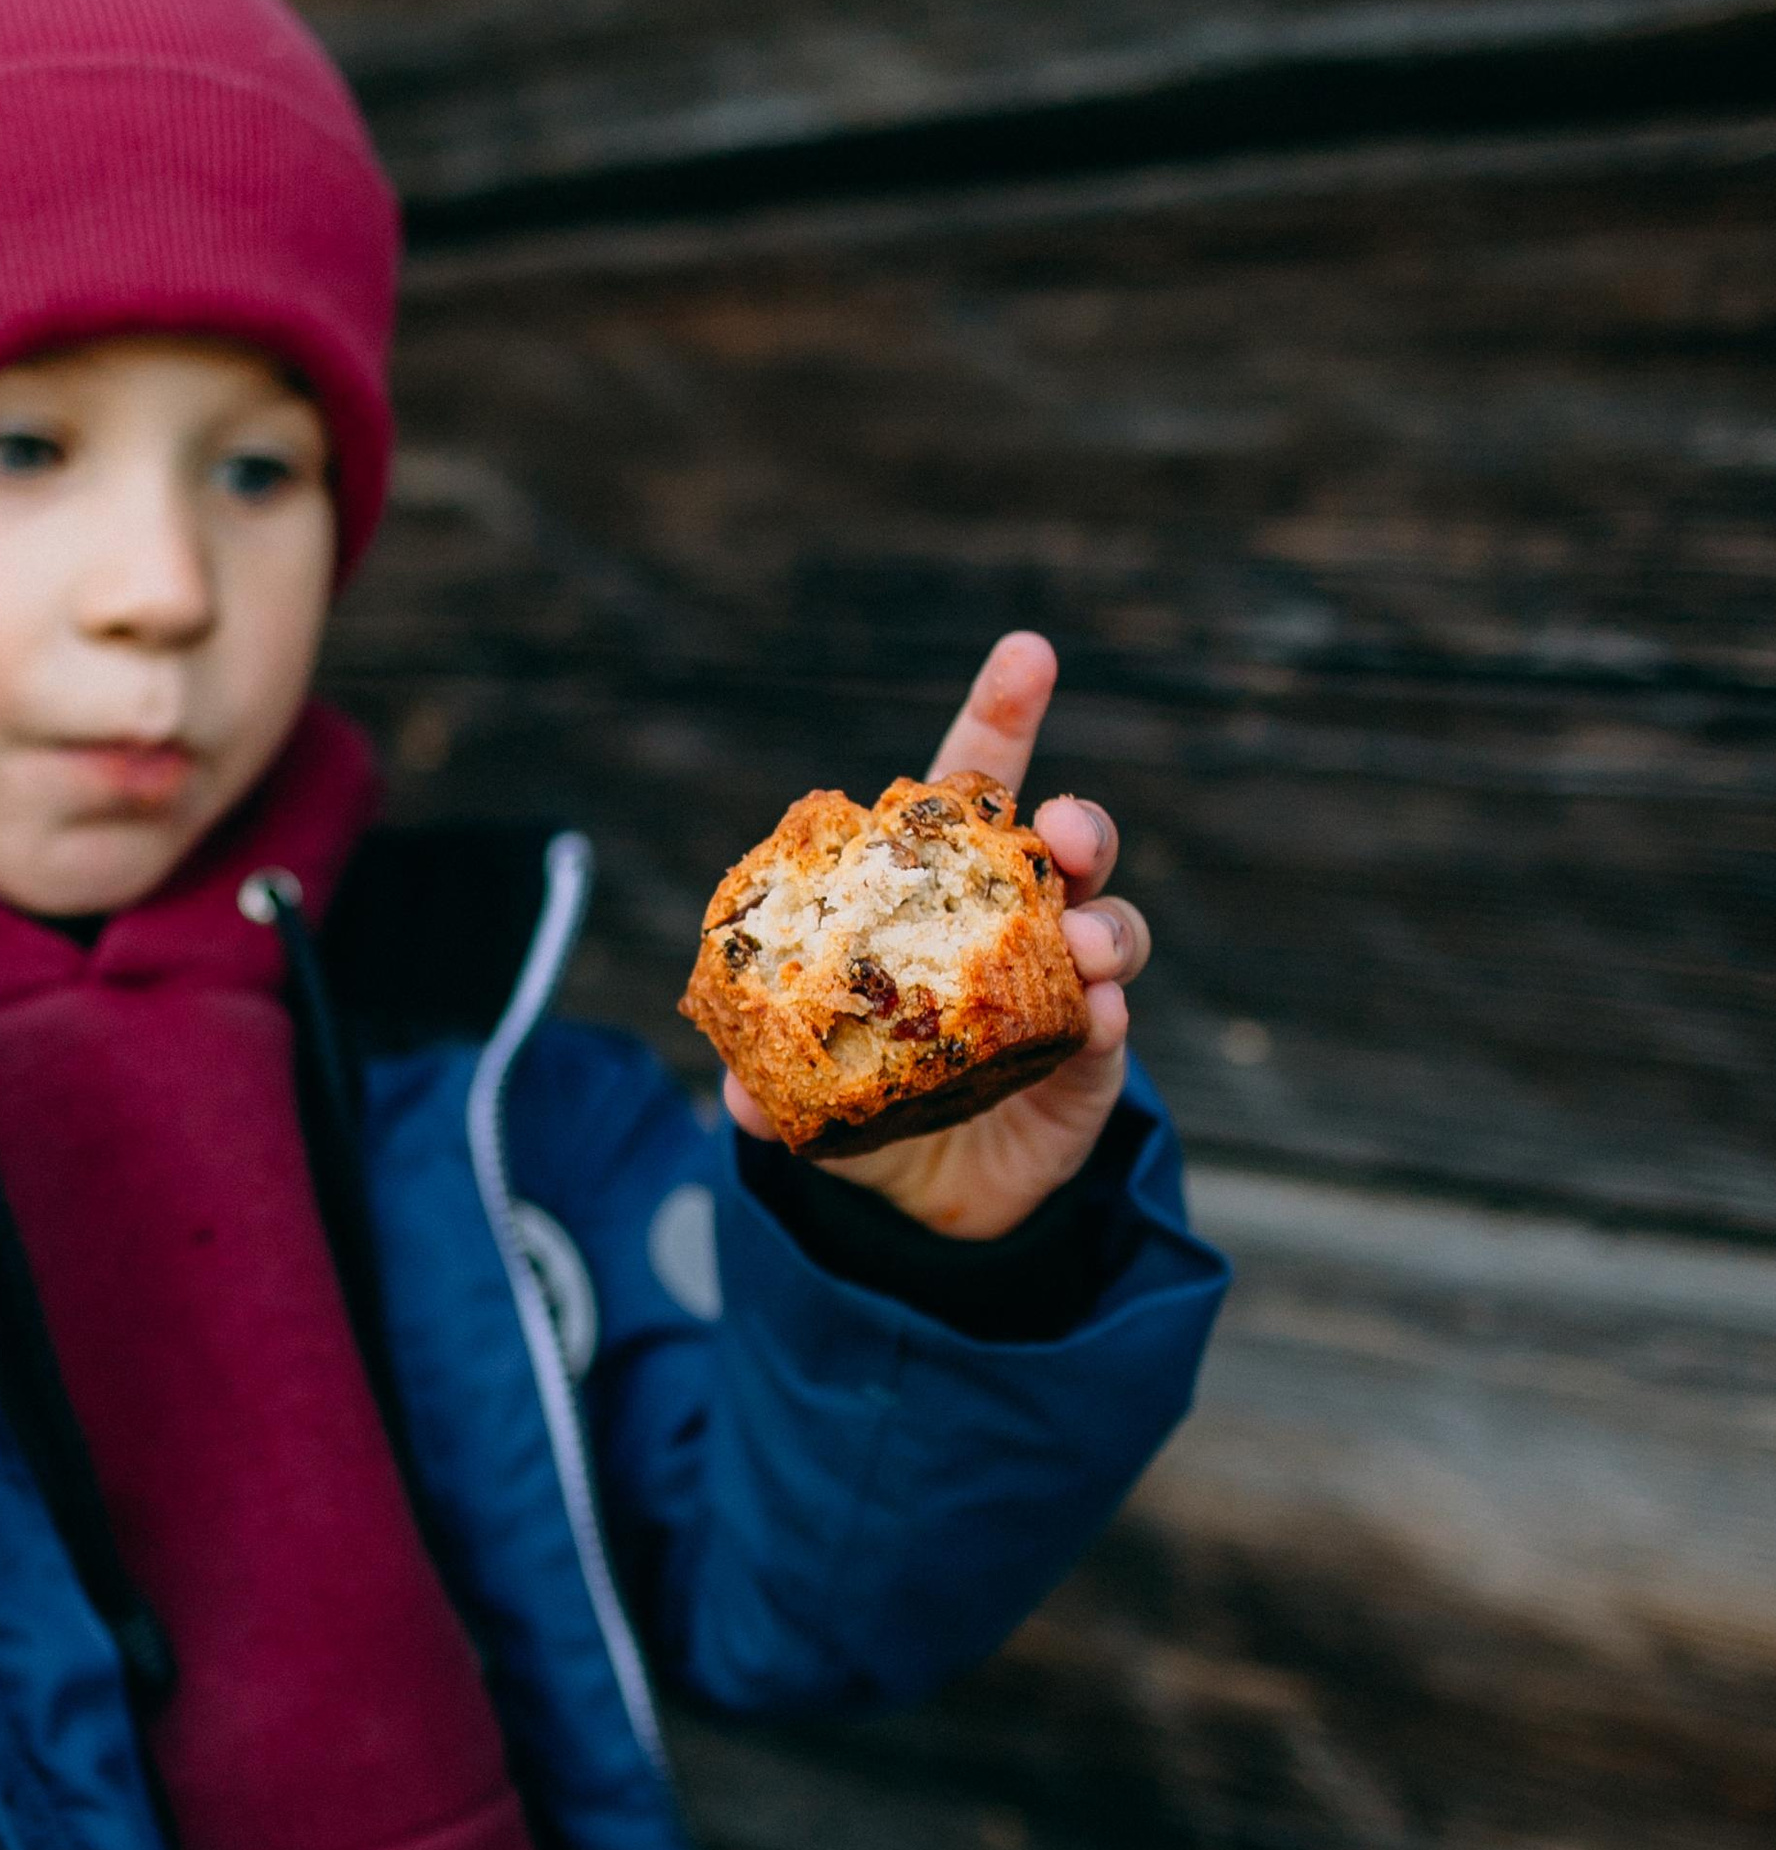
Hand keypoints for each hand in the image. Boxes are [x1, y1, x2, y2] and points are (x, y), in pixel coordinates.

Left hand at [722, 631, 1150, 1237]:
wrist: (926, 1195)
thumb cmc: (868, 1100)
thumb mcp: (807, 1085)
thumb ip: (771, 1077)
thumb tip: (737, 1094)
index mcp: (938, 894)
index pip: (975, 790)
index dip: (1004, 716)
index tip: (1029, 654)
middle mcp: (1015, 923)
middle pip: (1066, 844)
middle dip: (1079, 822)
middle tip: (1066, 828)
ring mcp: (1066, 986)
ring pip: (1111, 923)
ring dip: (1104, 919)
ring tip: (1083, 940)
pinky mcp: (1094, 1057)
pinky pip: (1113, 1021)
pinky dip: (1109, 1011)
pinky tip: (1099, 1016)